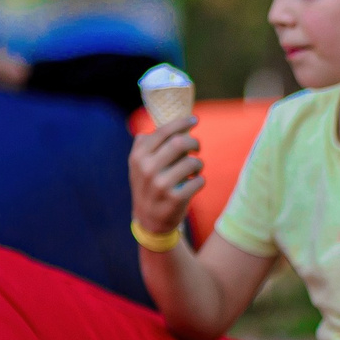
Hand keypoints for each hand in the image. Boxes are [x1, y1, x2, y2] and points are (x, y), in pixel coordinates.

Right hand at [129, 116, 202, 237]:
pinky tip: (194, 183)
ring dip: (198, 164)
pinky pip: (199, 181)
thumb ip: (150, 143)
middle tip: (196, 148)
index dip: (182, 123)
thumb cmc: (150, 184)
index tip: (194, 120)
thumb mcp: (140, 164)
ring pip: (192, 162)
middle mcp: (147, 169)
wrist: (149, 220)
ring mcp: (160, 185)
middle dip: (194, 143)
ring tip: (194, 169)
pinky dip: (200, 180)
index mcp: (138, 156)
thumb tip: (173, 123)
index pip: (163, 131)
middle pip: (180, 143)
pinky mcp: (175, 199)